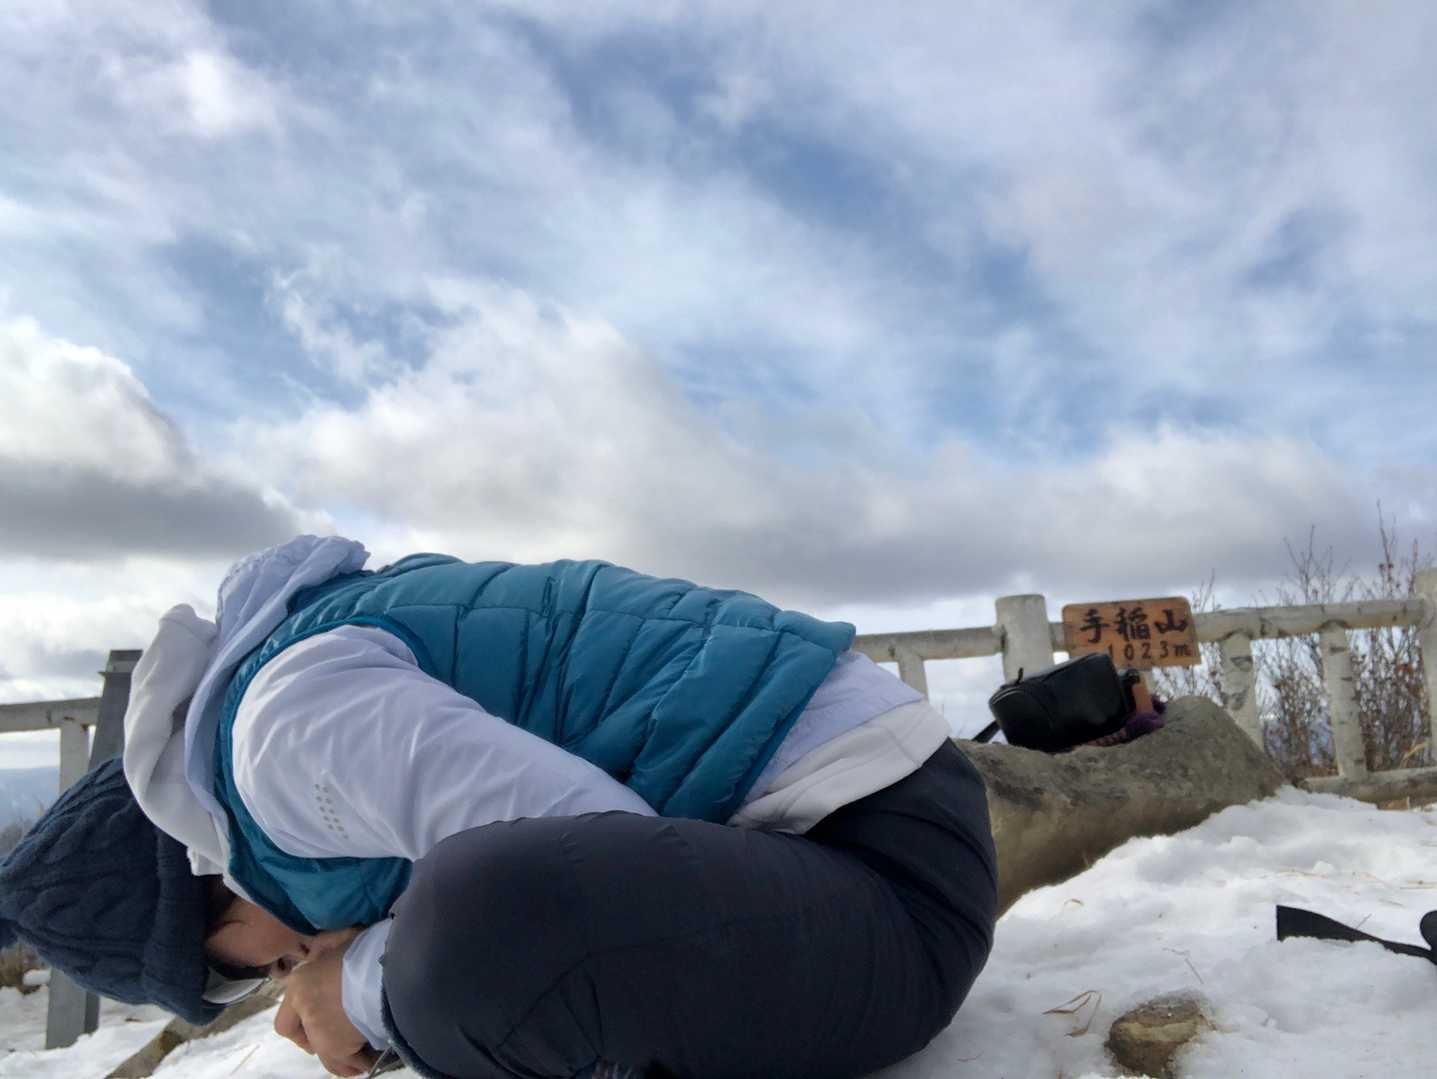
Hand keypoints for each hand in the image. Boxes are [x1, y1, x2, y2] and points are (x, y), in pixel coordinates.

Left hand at [274, 929, 376, 1076]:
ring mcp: (321, 1034)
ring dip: (342, 1057)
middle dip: (319, 1043)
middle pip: (306, 1041)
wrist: (388, 968)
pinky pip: (347, 1064)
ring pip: (327, 1058)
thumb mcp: (341, 939)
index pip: (285, 1021)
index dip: (299, 1027)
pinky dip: (358, 1064)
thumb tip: (321, 951)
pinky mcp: (340, 1048)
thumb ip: (327, 948)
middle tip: (338, 1038)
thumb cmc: (367, 949)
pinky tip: (370, 1059)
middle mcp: (305, 1012)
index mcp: (299, 985)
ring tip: (359, 1053)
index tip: (313, 1026)